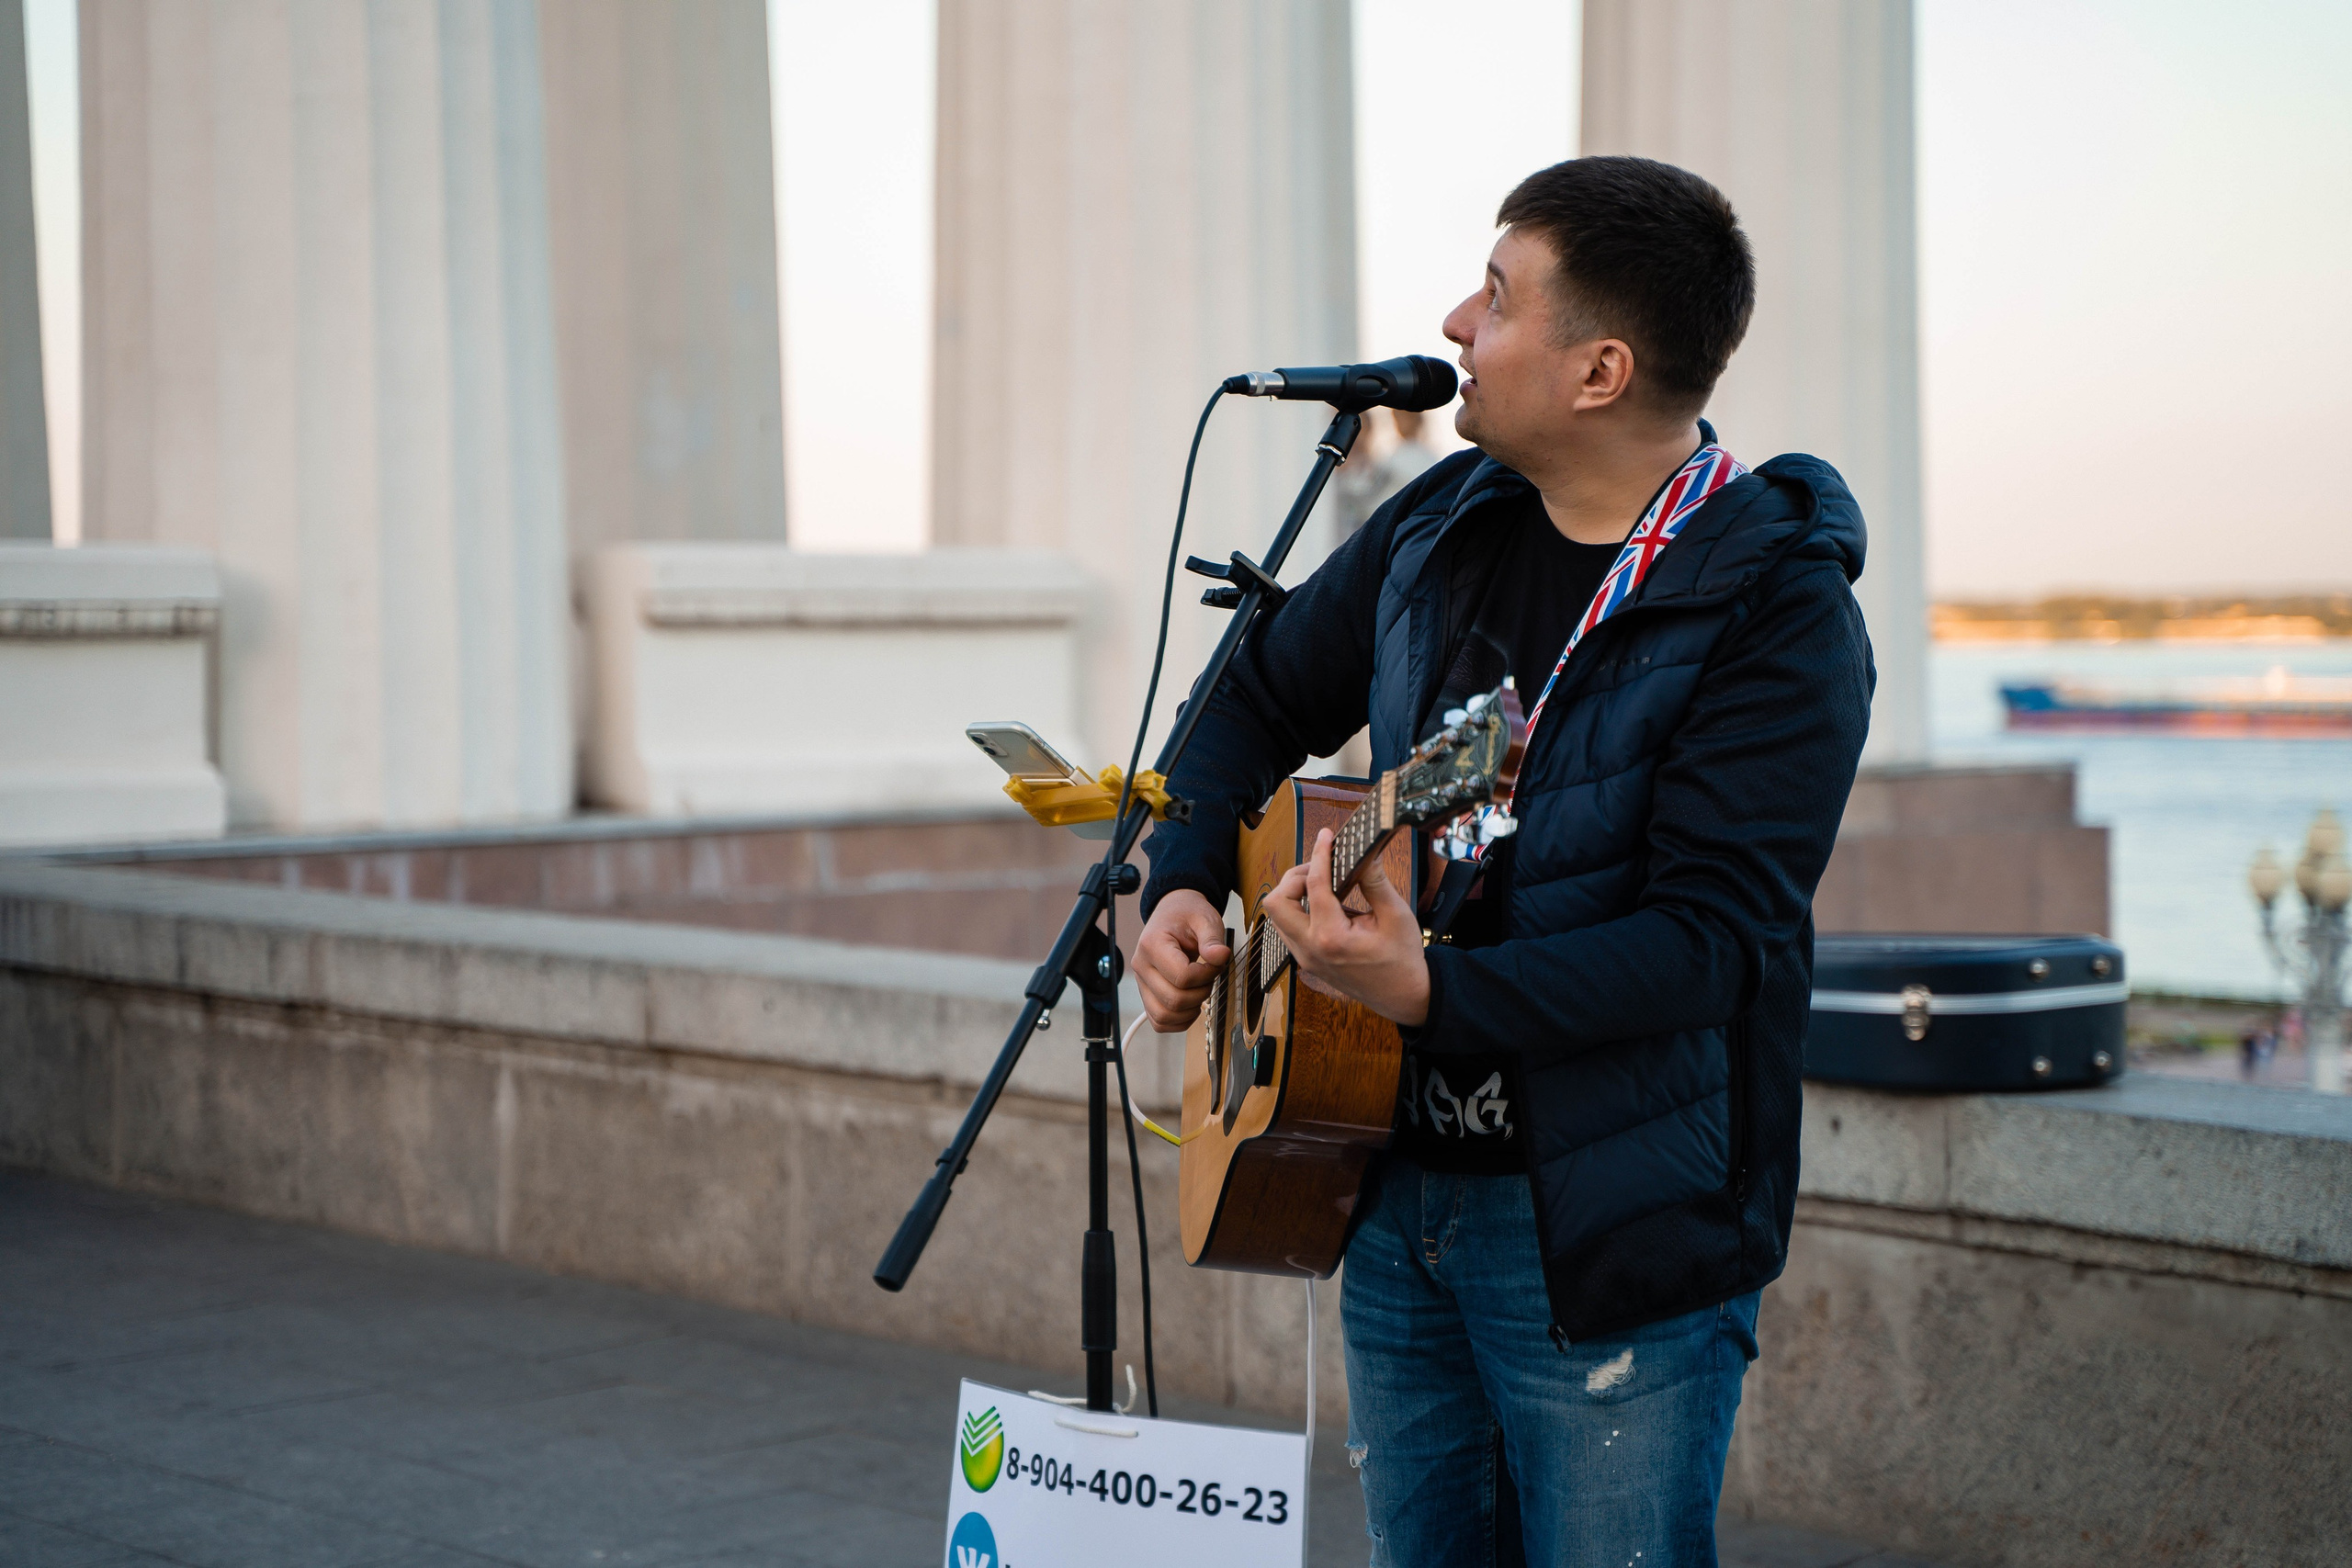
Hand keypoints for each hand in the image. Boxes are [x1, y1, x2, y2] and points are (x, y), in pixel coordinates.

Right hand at [1134, 889, 1231, 1031]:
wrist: (1173, 914)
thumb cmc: (1187, 916)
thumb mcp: (1205, 919)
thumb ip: (1212, 939)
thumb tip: (1221, 956)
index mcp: (1152, 944)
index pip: (1181, 977)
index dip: (1206, 975)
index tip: (1216, 963)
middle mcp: (1141, 966)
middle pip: (1173, 1000)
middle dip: (1201, 993)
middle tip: (1210, 976)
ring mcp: (1142, 983)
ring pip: (1163, 1016)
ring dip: (1189, 1011)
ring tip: (1200, 990)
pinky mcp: (1147, 995)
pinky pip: (1159, 1022)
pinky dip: (1179, 1021)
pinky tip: (1192, 1004)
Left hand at [1261, 828, 1429, 1026]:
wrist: (1404, 996)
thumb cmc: (1402, 959)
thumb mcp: (1396, 916)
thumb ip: (1375, 881)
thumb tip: (1364, 852)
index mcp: (1331, 938)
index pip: (1314, 885)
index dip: (1319, 854)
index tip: (1326, 836)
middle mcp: (1310, 949)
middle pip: (1276, 902)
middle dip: (1294, 877)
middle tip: (1322, 867)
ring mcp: (1304, 957)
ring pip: (1277, 915)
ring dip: (1293, 894)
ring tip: (1323, 882)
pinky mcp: (1306, 960)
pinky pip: (1288, 928)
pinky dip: (1299, 909)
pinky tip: (1324, 902)